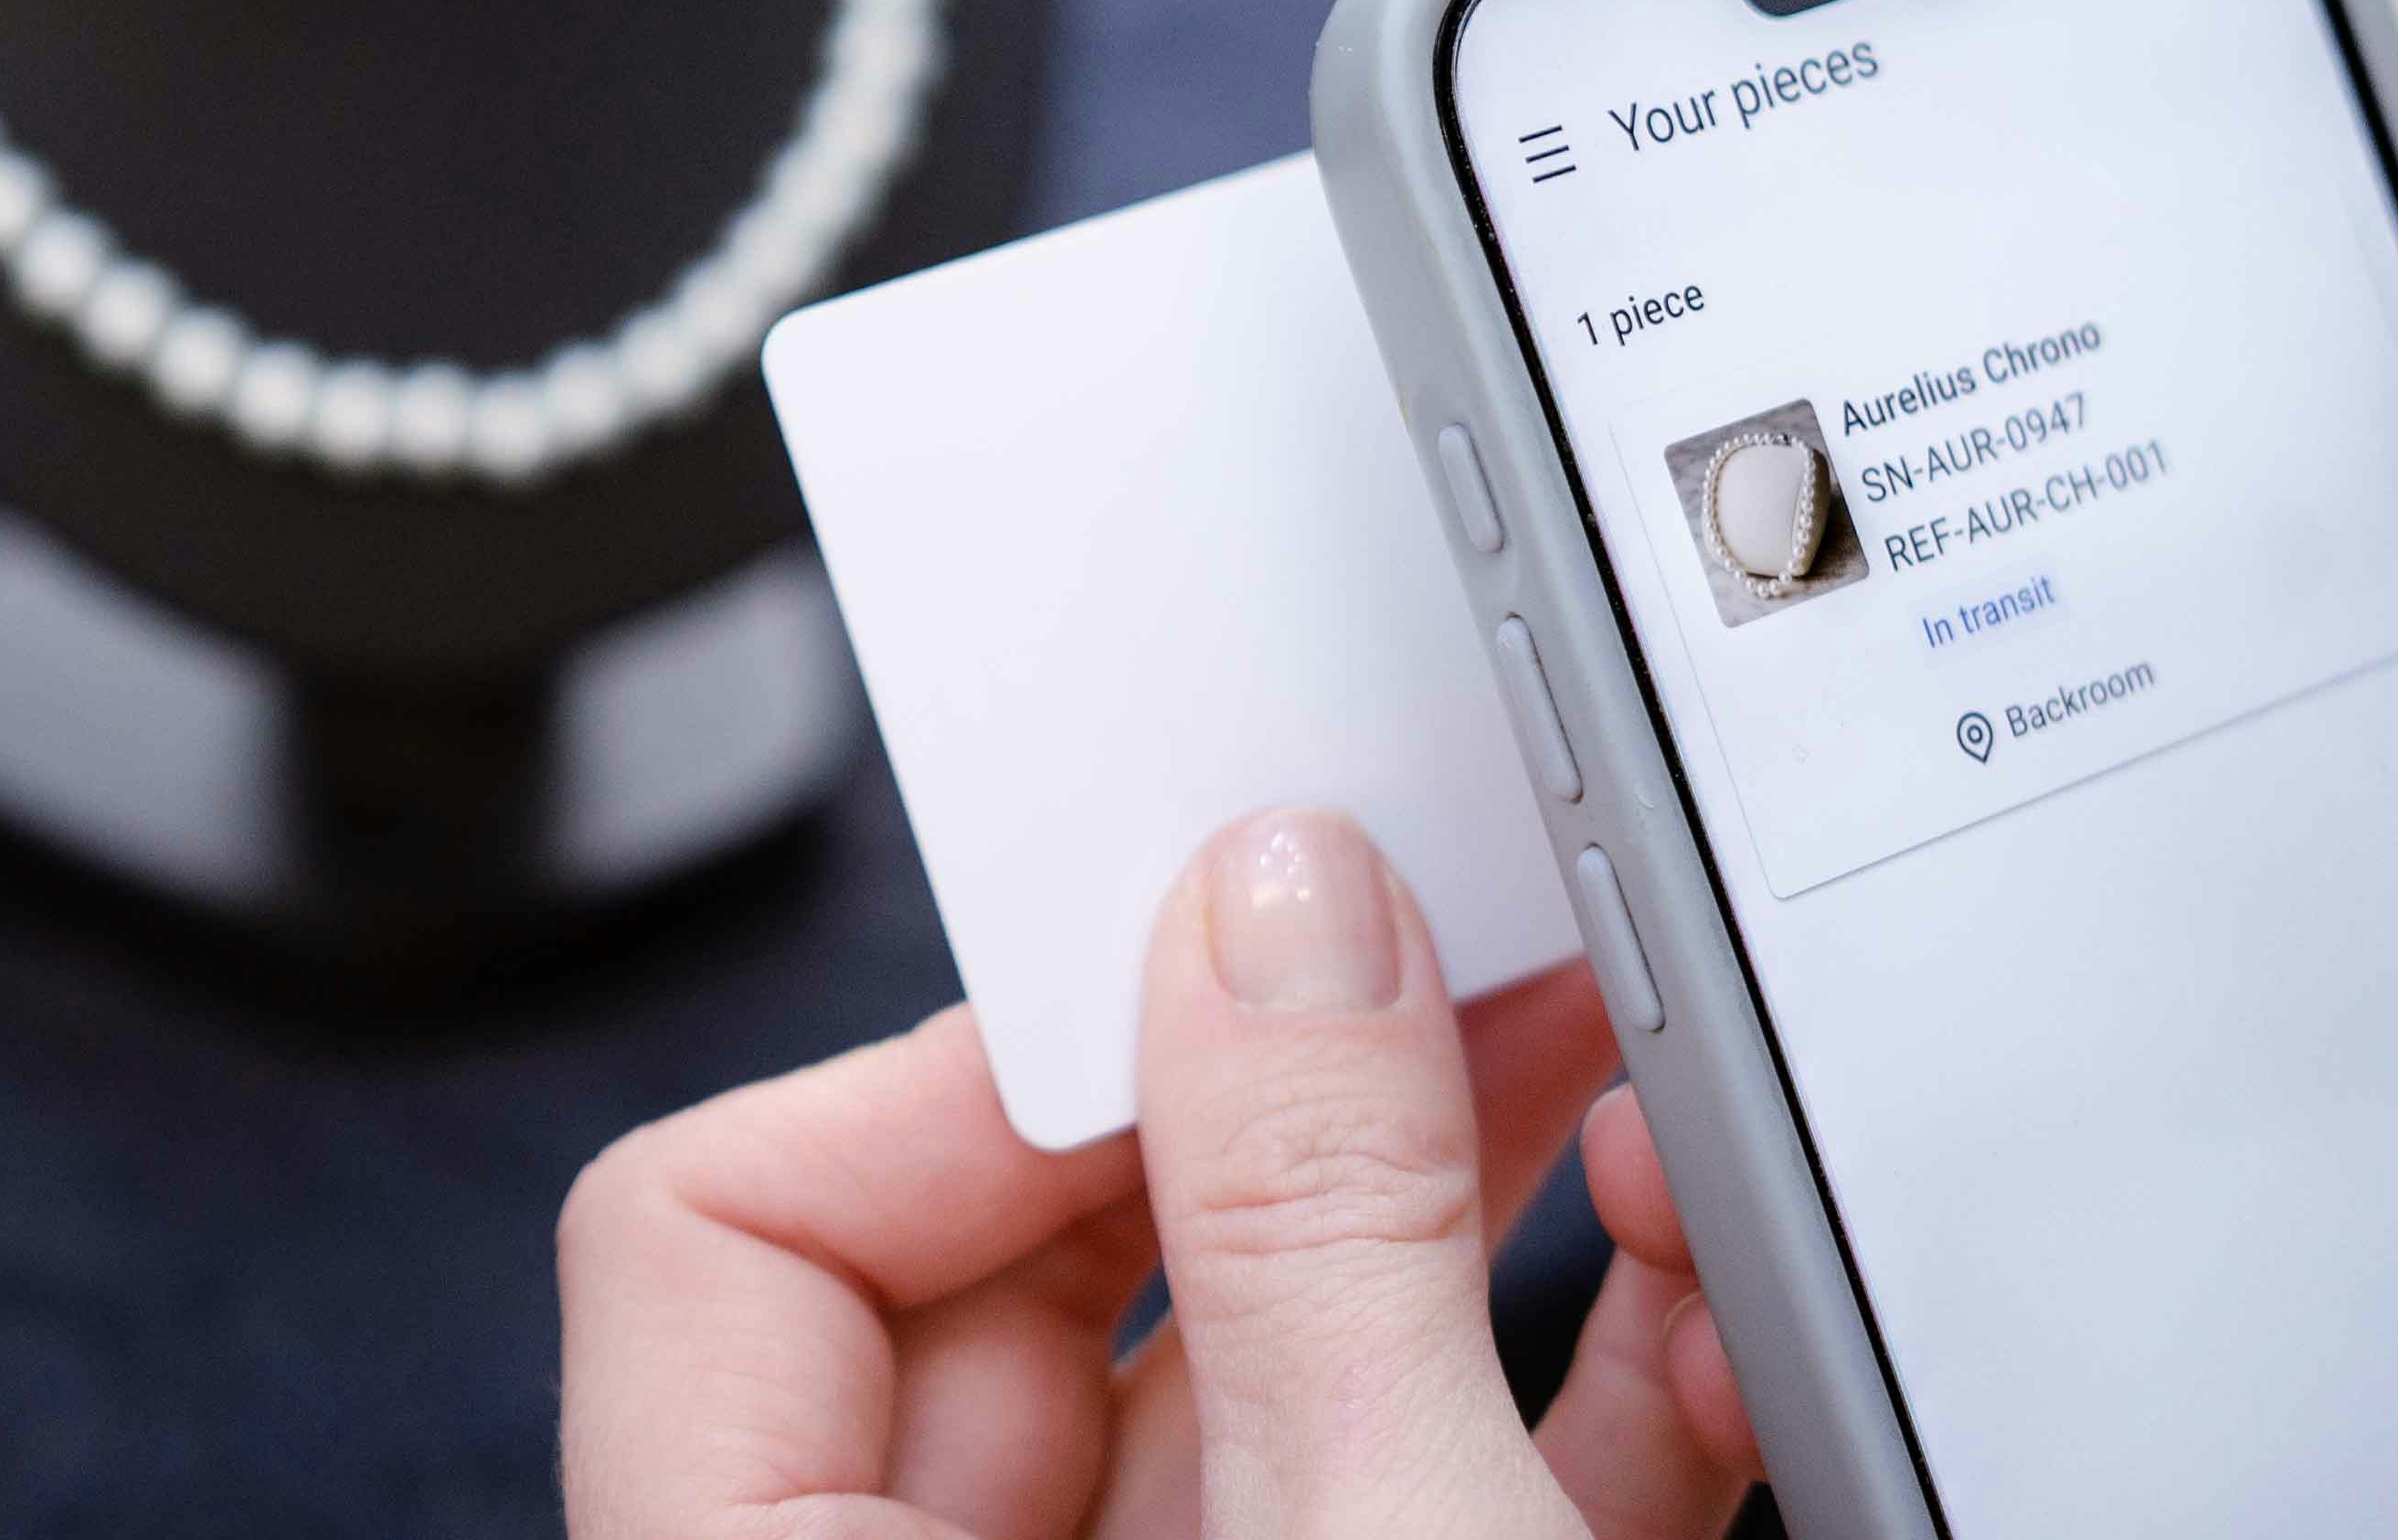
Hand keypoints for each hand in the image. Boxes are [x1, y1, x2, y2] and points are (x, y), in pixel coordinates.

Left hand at [557, 808, 1762, 1537]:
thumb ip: (1312, 1242)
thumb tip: (1284, 919)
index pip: (719, 1223)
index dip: (959, 1064)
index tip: (1196, 968)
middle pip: (1018, 1261)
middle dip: (1285, 1093)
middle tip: (1455, 949)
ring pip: (1243, 1366)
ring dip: (1458, 1214)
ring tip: (1618, 1086)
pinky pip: (1387, 1478)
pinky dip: (1543, 1385)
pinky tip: (1678, 1293)